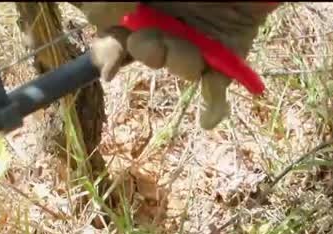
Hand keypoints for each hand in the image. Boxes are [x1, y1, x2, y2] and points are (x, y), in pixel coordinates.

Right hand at [75, 2, 279, 128]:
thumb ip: (107, 0)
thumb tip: (101, 20)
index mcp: (144, 4)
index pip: (115, 36)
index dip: (107, 56)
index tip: (109, 70)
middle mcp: (170, 21)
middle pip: (146, 54)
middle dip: (146, 53)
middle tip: (150, 44)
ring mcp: (201, 37)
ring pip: (181, 67)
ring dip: (178, 62)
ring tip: (188, 48)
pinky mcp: (231, 49)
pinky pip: (219, 85)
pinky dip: (213, 106)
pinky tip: (207, 121)